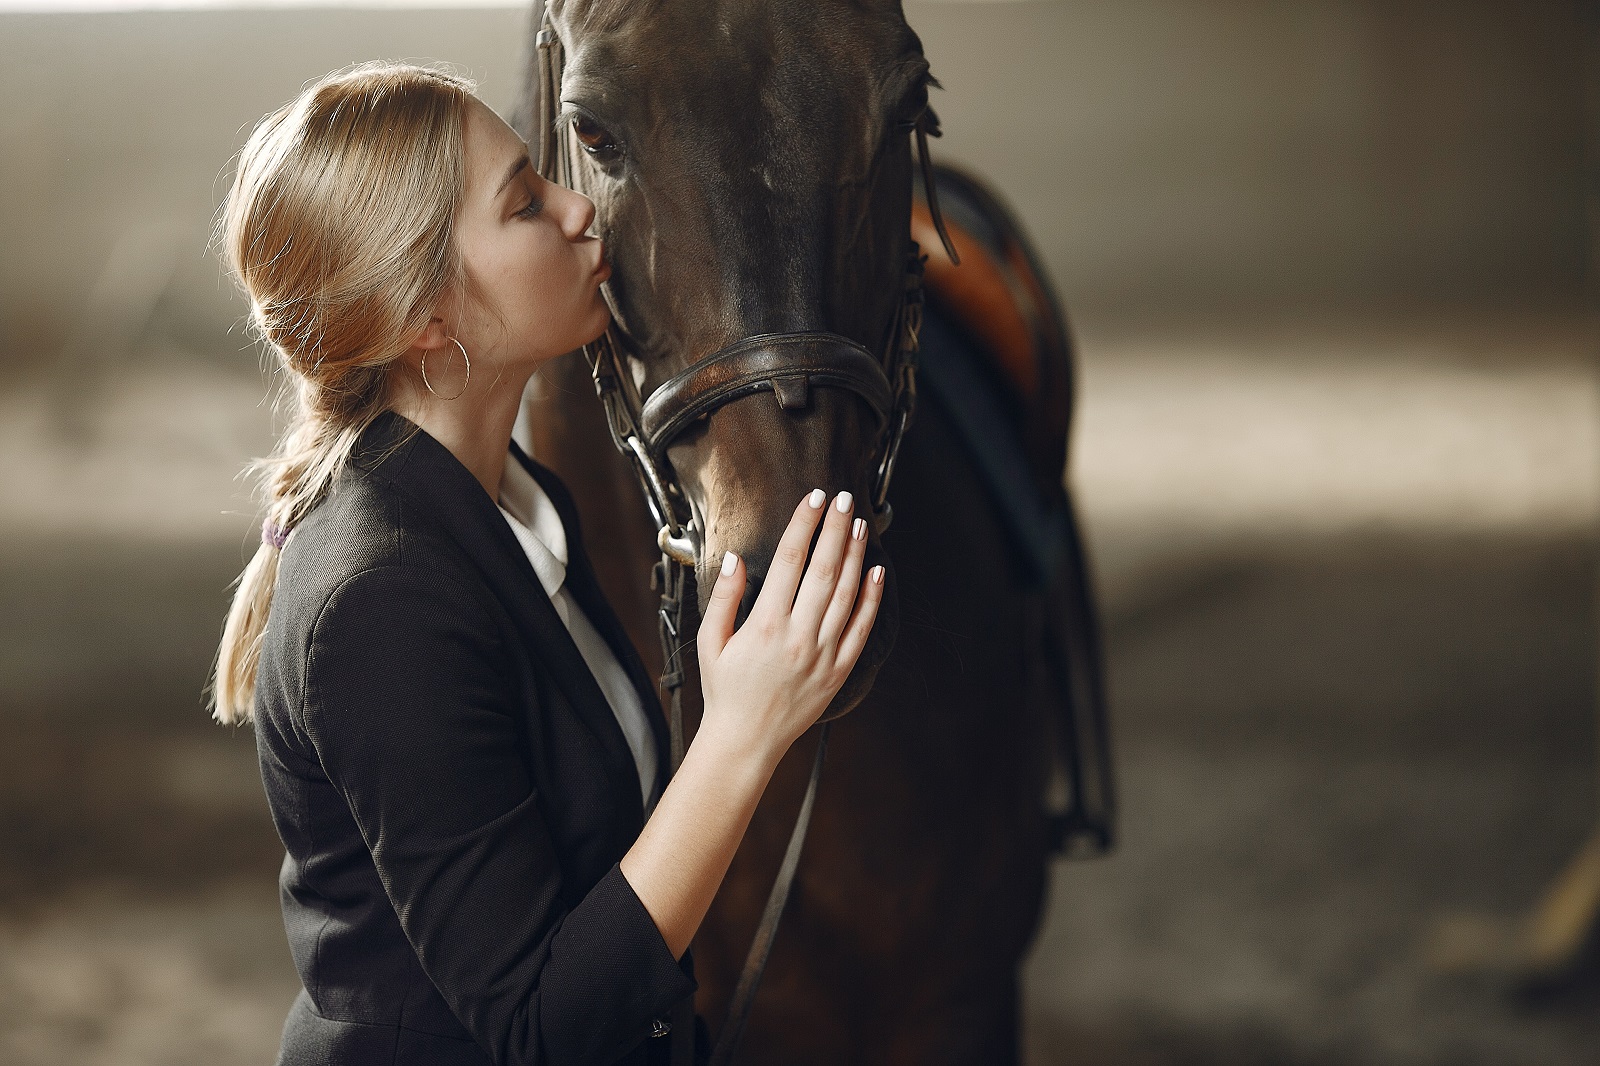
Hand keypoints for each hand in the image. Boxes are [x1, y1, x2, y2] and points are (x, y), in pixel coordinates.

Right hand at [696, 488, 884, 767]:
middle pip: (824, 569)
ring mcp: (822, 654)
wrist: (746, 740)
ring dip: (856, 555)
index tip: (814, 499)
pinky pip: (861, 629)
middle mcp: (798, 636)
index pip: (789, 560)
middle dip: (835, 529)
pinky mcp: (839, 670)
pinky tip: (878, 572)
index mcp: (764, 625)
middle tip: (844, 499)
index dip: (804, 524)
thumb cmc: (725, 689)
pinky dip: (872, 599)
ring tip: (860, 524)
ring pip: (846, 593)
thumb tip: (736, 558)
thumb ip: (724, 597)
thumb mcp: (710, 641)